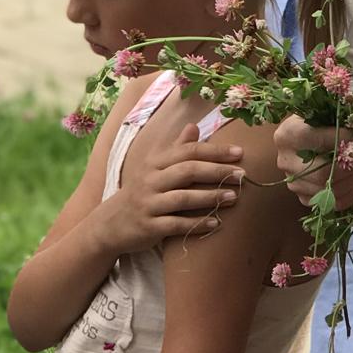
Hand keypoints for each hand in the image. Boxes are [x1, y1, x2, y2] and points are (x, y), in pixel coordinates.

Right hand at [102, 124, 242, 252]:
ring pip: (183, 198)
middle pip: (188, 171)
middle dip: (217, 172)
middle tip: (242, 175)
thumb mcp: (153, 168)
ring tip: (234, 197)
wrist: (110, 224)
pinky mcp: (149, 227)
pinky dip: (197, 224)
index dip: (215, 151)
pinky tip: (215, 223)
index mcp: (154, 163)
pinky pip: (176, 224)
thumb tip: (194, 126)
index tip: (239, 152)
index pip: (188, 151)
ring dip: (211, 197)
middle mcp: (150, 181)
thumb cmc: (140, 192)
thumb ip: (175, 148)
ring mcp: (149, 204)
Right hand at [274, 114, 352, 209]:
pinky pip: (335, 203)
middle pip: (323, 172)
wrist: (309, 141)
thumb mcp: (330, 112)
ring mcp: (294, 183)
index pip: (318, 139)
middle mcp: (286, 161)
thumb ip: (349, 115)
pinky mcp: (305, 198)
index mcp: (288, 134)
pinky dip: (352, 192)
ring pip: (331, 190)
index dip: (345, 138)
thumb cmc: (321, 123)